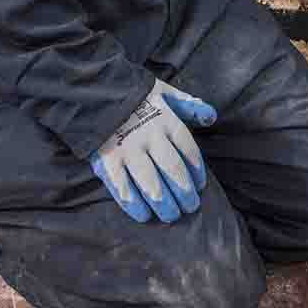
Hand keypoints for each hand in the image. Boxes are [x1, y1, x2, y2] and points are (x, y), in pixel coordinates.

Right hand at [89, 79, 216, 222]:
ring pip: (151, 183)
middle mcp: (151, 137)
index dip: (196, 171)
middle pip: (173, 170)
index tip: (200, 186)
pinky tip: (144, 215)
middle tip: (190, 208)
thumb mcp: (165, 92)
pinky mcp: (107, 160)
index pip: (188, 150)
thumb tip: (212, 116)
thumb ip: (189, 105)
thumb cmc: (135, 96)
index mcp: (167, 121)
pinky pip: (123, 187)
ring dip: (164, 203)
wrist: (95, 91)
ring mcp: (128, 149)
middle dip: (184, 193)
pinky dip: (134, 204)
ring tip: (172, 216)